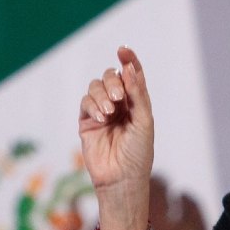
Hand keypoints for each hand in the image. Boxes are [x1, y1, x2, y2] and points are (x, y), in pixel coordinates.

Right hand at [79, 46, 152, 229]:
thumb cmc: (139, 153)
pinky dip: (93, 105)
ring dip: (102, 94)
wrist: (122, 179)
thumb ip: (138, 94)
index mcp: (137, 103)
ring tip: (109, 112)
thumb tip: (129, 67)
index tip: (123, 50)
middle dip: (114, 82)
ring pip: (96, 87)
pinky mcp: (86, 122)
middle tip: (119, 98)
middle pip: (111, 77)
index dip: (128, 61)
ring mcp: (102, 112)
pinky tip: (101, 117)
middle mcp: (119, 104)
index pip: (132, 75)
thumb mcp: (143, 121)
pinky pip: (85, 102)